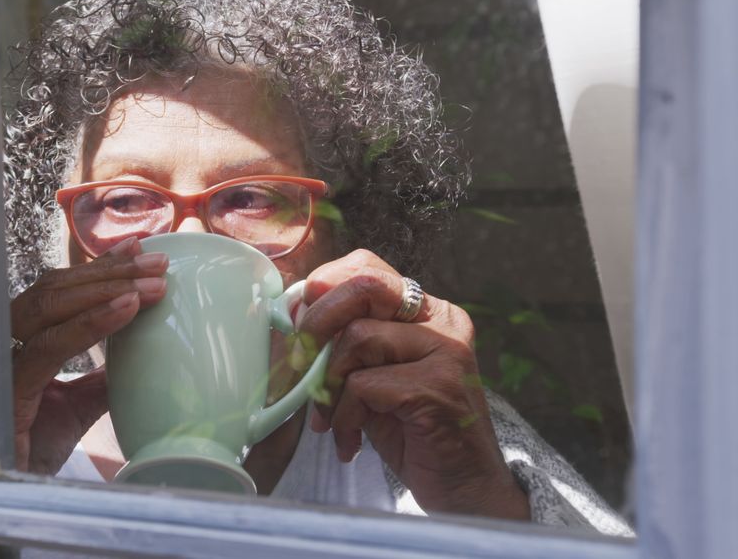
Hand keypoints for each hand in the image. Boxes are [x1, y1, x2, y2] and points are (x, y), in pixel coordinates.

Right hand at [9, 237, 167, 473]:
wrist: (7, 499)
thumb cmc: (33, 452)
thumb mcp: (77, 409)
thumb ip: (99, 380)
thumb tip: (133, 356)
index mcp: (23, 343)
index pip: (59, 291)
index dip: (98, 268)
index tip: (140, 250)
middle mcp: (7, 344)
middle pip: (56, 289)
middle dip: (111, 272)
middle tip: (159, 263)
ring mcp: (2, 361)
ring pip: (51, 306)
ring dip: (108, 289)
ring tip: (154, 285)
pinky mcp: (7, 387)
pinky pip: (51, 345)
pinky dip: (92, 322)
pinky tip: (127, 308)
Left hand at [298, 250, 528, 519]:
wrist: (464, 489)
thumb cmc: (411, 432)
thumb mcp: (375, 377)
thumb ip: (347, 344)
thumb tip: (293, 318)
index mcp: (427, 312)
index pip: (367, 268)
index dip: (322, 288)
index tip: (297, 323)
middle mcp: (442, 322)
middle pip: (363, 287)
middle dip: (317, 322)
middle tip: (299, 363)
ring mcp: (446, 352)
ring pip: (357, 338)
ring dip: (329, 386)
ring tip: (332, 420)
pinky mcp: (438, 387)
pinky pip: (363, 385)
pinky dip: (345, 416)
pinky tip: (351, 441)